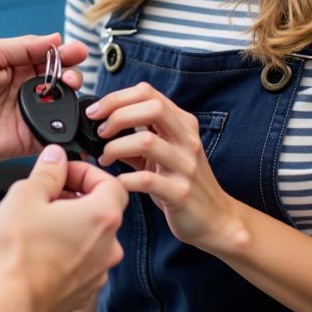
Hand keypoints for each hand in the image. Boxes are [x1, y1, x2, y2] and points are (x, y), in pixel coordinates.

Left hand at [0, 34, 86, 179]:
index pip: (48, 58)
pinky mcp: (25, 140)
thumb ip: (24, 46)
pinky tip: (66, 115)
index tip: (76, 51)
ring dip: (70, 97)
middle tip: (70, 74)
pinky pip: (52, 134)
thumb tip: (55, 39)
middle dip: (72, 74)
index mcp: (13, 66)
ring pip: (60, 106)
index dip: (65, 55)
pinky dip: (64, 126)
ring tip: (68, 89)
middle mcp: (21, 91)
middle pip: (59, 82)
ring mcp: (24, 115)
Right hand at [0, 145, 126, 311]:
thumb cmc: (18, 253)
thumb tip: (55, 157)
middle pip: (101, 209)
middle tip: (46, 195)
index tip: (63, 172)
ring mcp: (97, 273)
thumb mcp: (26, 194)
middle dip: (74, 197)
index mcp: (102, 216)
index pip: (110, 182)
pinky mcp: (82, 292)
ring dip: (70, 225)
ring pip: (90, 237)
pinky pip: (80, 262)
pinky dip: (65, 250)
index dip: (85, 172)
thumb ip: (47, 171)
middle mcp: (108, 246)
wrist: (10, 306)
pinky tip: (38, 249)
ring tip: (38, 222)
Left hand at [86, 81, 240, 251]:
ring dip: (116, 147)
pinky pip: (147, 180)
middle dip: (117, 115)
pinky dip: (125, 179)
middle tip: (100, 131)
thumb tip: (102, 126)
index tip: (96, 112)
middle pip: (152, 107)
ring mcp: (186, 166)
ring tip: (105, 158)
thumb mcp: (165, 152)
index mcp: (182, 124)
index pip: (148, 92)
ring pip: (147, 141)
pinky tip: (118, 182)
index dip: (116, 98)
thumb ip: (138, 136)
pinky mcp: (180, 193)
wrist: (215, 219)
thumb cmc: (182, 181)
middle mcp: (187, 140)